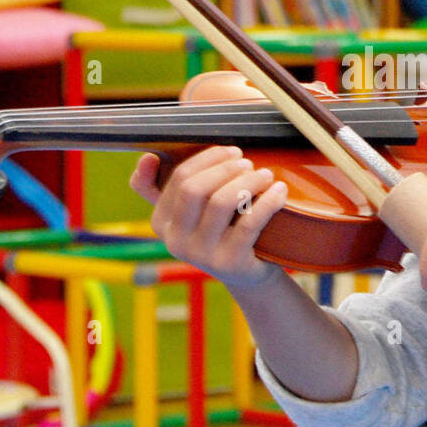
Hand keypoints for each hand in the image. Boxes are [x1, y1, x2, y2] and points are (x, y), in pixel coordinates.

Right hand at [130, 144, 288, 290]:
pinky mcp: (229, 263)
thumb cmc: (221, 231)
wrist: (248, 274)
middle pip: (195, 188)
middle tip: (249, 163)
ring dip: (248, 181)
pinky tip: (280, 191)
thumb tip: (147, 158)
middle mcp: (175, 241)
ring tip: (266, 175)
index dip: (208, 158)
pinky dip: (267, 201)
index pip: (180, 178)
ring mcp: (201, 255)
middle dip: (226, 168)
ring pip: (221, 202)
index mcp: (161, 223)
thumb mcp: (192, 212)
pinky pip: (249, 223)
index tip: (231, 151)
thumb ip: (165, 187)